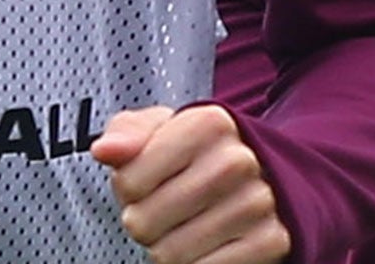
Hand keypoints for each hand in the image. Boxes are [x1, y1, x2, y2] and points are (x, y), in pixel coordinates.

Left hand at [91, 103, 289, 263]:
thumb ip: (127, 134)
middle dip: (147, 222)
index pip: (128, 182)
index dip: (128, 189)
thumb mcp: (163, 131)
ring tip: (188, 225)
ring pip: (169, 255)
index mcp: (207, 124)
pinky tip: (209, 244)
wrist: (267, 177)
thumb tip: (104, 150)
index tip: (147, 182)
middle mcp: (237, 161)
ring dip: (169, 247)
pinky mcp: (270, 241)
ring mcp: (257, 203)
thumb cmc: (200, 155)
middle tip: (168, 209)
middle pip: (144, 223)